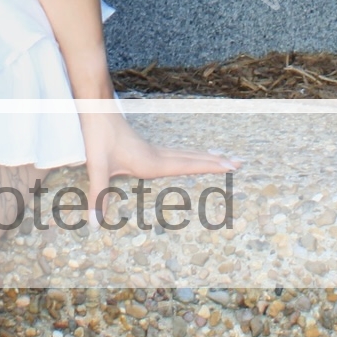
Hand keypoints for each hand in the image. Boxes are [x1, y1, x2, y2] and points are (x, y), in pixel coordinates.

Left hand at [80, 100, 238, 223]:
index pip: (187, 165)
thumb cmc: (98, 139)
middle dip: (216, 162)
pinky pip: (178, 153)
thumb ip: (98, 196)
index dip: (209, 166)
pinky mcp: (149, 149)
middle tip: (241, 162)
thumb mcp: (96, 168)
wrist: (96, 111)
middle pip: (193, 158)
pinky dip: (192, 155)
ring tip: (226, 157)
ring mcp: (155, 150)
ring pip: (187, 154)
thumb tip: (95, 226)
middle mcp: (158, 155)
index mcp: (152, 162)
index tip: (230, 166)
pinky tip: (193, 157)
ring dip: (207, 157)